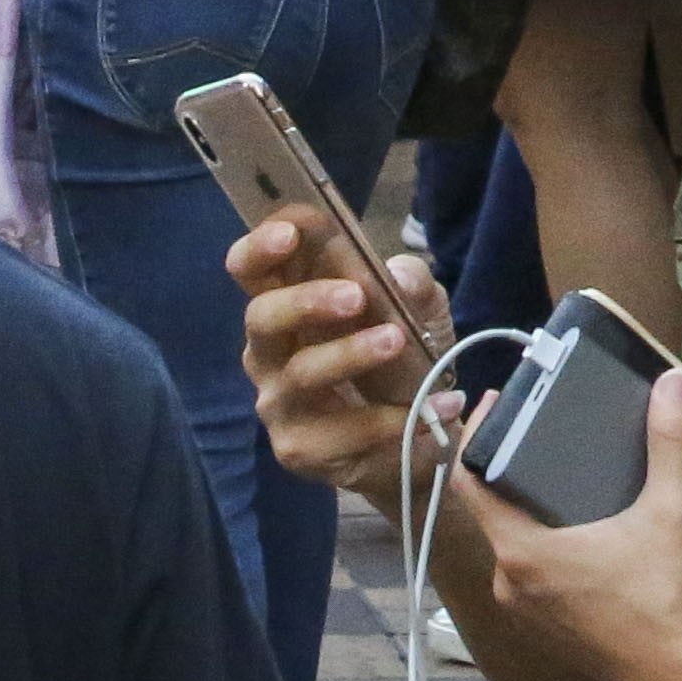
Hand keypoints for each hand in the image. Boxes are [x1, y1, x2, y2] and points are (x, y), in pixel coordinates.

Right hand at [227, 212, 455, 501]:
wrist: (422, 429)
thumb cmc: (404, 355)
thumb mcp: (421, 309)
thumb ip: (412, 284)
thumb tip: (400, 276)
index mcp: (287, 306)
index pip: (250, 270)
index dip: (260, 248)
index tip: (289, 231)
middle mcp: (270, 353)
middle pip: (261, 318)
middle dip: (305, 301)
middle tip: (355, 296)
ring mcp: (279, 403)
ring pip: (300, 373)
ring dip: (350, 354)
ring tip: (397, 341)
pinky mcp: (299, 449)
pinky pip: (339, 432)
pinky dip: (389, 419)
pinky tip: (431, 406)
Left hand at [463, 371, 681, 680]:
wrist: (681, 680)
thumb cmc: (666, 597)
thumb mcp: (673, 512)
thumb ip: (670, 443)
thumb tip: (672, 382)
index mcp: (523, 552)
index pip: (471, 483)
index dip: (476, 437)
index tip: (496, 402)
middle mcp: (510, 584)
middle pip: (493, 511)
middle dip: (511, 468)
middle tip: (542, 426)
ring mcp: (526, 613)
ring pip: (514, 543)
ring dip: (530, 508)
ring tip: (564, 470)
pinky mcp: (547, 630)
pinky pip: (531, 572)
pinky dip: (545, 542)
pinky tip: (580, 525)